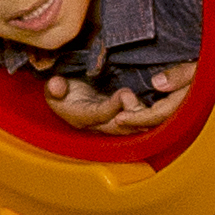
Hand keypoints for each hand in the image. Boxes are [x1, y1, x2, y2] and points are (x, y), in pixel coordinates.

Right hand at [37, 66, 183, 135]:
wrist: (67, 96)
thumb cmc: (62, 90)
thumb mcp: (53, 87)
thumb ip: (54, 87)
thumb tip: (56, 86)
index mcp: (81, 117)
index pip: (99, 115)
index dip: (113, 107)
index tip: (124, 94)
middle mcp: (97, 125)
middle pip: (119, 127)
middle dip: (133, 118)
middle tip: (145, 105)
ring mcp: (109, 124)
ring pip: (130, 128)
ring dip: (142, 120)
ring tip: (156, 109)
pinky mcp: (119, 120)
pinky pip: (135, 124)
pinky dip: (146, 119)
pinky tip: (160, 113)